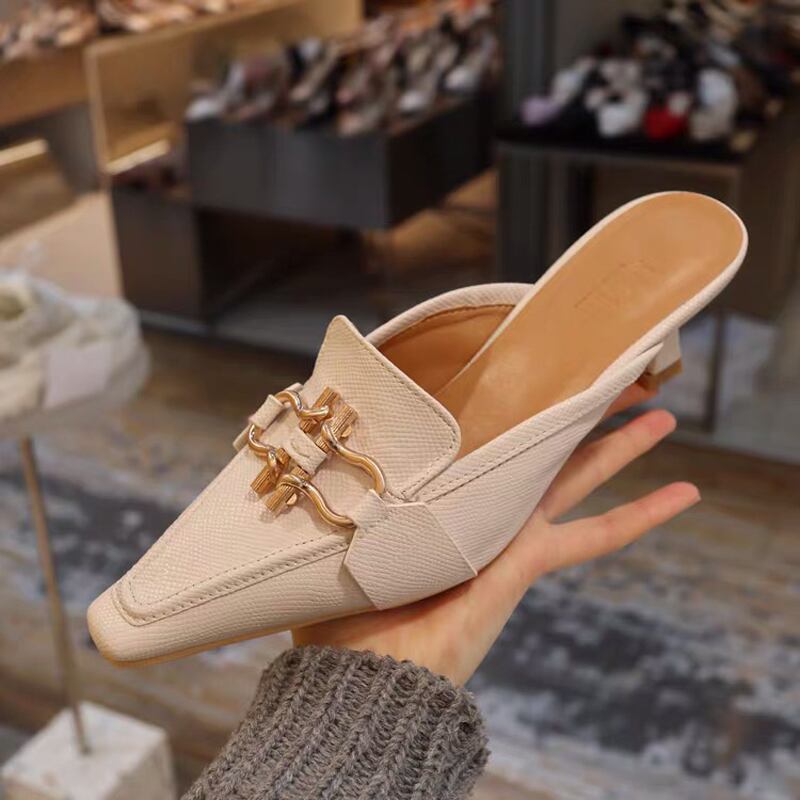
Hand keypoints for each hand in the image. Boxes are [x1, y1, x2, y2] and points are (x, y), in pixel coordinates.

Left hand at [293, 386, 698, 684]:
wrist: (360, 672)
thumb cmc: (338, 605)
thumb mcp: (329, 524)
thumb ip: (330, 482)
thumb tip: (303, 433)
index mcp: (437, 495)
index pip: (476, 437)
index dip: (500, 405)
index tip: (516, 367)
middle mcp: (477, 506)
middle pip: (534, 444)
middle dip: (570, 409)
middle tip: (604, 372)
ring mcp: (506, 530)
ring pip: (575, 475)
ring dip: (620, 443)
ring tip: (661, 410)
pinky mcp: (523, 559)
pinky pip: (593, 534)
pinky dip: (640, 516)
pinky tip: (683, 494)